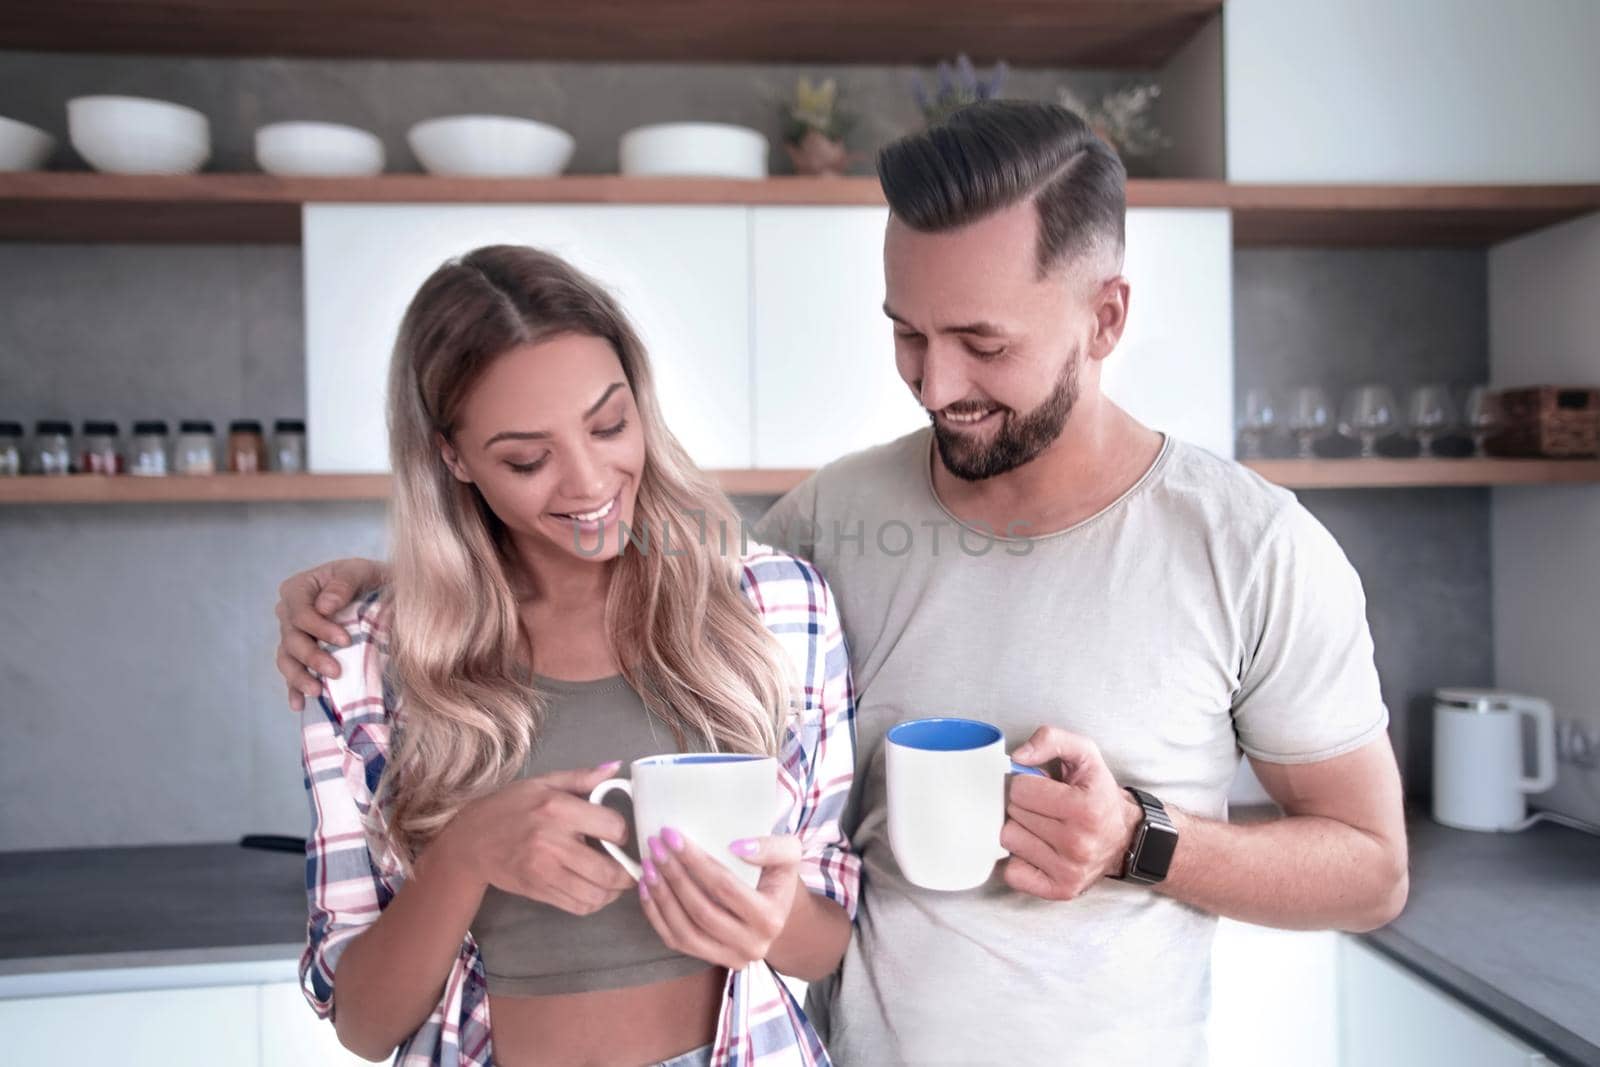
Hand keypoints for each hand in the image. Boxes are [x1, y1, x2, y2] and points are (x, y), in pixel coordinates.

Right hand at [275, 557, 386, 709]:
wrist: (381, 594)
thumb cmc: (369, 579)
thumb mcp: (361, 572)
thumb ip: (343, 584)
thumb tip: (325, 607)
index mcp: (299, 589)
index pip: (299, 612)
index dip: (318, 628)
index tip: (344, 641)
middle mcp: (290, 613)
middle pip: (291, 638)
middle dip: (312, 656)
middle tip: (336, 671)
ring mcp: (294, 636)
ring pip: (287, 659)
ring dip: (299, 677)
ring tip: (317, 691)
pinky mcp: (302, 656)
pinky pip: (292, 673)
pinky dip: (294, 689)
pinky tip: (299, 704)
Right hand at [438, 763, 635, 916]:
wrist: (470, 840)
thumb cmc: (510, 806)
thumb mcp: (544, 782)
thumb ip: (582, 777)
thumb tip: (615, 767)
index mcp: (558, 809)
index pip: (612, 827)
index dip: (623, 832)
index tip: (617, 834)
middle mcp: (553, 842)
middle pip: (609, 870)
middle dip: (627, 872)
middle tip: (630, 867)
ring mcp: (544, 871)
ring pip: (596, 894)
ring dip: (613, 892)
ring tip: (615, 882)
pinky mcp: (538, 890)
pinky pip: (578, 907)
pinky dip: (594, 903)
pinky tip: (595, 891)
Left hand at [637, 830, 801, 970]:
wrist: (778, 910)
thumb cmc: (778, 875)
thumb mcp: (789, 853)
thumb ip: (772, 847)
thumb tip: (736, 847)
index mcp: (771, 918)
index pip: (725, 887)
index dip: (696, 861)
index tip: (672, 835)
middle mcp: (752, 945)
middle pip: (701, 910)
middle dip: (673, 875)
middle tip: (655, 846)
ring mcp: (730, 958)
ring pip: (685, 931)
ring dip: (661, 896)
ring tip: (648, 866)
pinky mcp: (711, 960)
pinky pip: (676, 941)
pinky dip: (656, 915)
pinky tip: (647, 888)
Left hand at [1001, 726, 1143, 900]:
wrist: (1126, 836)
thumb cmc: (1098, 794)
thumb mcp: (1085, 754)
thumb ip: (1051, 739)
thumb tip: (1017, 757)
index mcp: (1085, 808)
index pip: (1020, 789)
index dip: (1028, 783)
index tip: (1045, 789)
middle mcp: (1079, 843)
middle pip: (1013, 814)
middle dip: (1025, 806)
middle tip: (1046, 809)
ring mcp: (1070, 871)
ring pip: (1009, 841)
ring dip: (1021, 831)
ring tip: (1044, 828)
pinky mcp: (1060, 890)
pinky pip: (1012, 873)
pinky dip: (1020, 861)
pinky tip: (1040, 850)